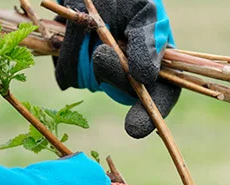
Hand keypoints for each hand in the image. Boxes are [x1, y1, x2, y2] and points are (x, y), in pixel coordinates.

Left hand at [54, 0, 180, 138]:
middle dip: (113, 74)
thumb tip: (146, 77)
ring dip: (84, 51)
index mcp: (156, 58)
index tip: (133, 129)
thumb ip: (148, 40)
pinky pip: (67, 74)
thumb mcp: (143, 10)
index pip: (162, 95)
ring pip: (90, 81)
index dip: (149, 115)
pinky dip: (67, 50)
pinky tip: (72, 28)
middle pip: (123, 92)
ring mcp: (101, 73)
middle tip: (102, 52)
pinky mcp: (75, 70)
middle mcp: (130, 72)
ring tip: (85, 22)